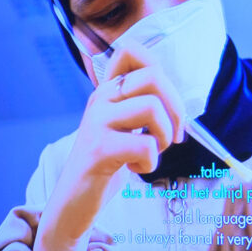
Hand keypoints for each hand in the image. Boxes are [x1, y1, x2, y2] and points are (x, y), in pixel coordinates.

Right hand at [34, 46, 187, 250]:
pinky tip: (135, 167)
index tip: (162, 102)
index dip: (159, 69)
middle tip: (171, 135)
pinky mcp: (99, 150)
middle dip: (176, 108)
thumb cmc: (107, 163)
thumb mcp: (122, 125)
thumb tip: (176, 97)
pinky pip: (145, 146)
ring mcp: (97, 123)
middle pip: (154, 76)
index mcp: (107, 91)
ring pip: (152, 107)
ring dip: (164, 135)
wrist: (75, 199)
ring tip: (151, 151)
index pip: (131, 51)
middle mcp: (100, 100)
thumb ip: (141, 104)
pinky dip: (150, 162)